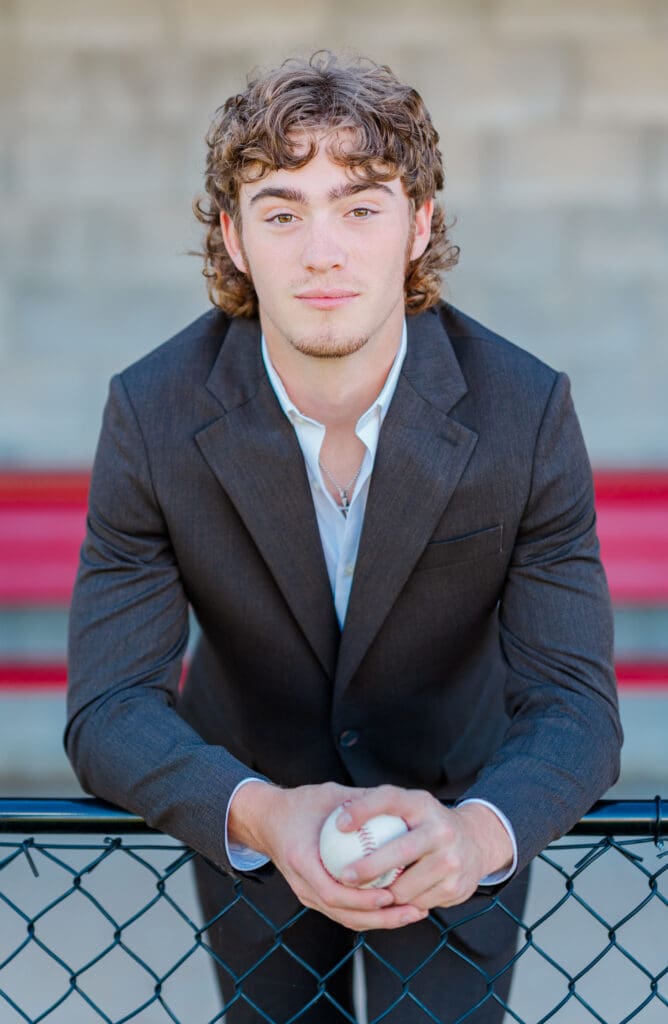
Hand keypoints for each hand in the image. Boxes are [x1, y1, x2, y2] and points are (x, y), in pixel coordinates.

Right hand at [227, 780, 427, 930]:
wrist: (268, 820)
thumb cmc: (298, 804)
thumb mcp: (327, 796)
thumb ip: (357, 801)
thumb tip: (394, 800)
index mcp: (301, 859)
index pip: (331, 891)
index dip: (361, 899)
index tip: (389, 895)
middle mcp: (301, 883)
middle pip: (342, 913)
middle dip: (381, 918)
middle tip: (414, 911)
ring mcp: (306, 893)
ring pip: (345, 918)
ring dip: (380, 921)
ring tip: (413, 913)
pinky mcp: (313, 895)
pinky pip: (344, 911)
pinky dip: (369, 912)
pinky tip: (396, 906)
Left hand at [335, 786, 513, 909]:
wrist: (476, 842)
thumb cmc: (425, 824)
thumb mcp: (409, 807)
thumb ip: (378, 809)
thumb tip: (334, 815)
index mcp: (421, 804)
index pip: (389, 799)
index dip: (363, 809)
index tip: (339, 823)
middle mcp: (440, 829)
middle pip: (400, 851)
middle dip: (369, 866)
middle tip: (345, 877)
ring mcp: (451, 859)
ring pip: (406, 886)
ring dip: (385, 893)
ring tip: (369, 891)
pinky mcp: (456, 886)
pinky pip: (418, 903)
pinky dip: (403, 903)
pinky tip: (395, 898)